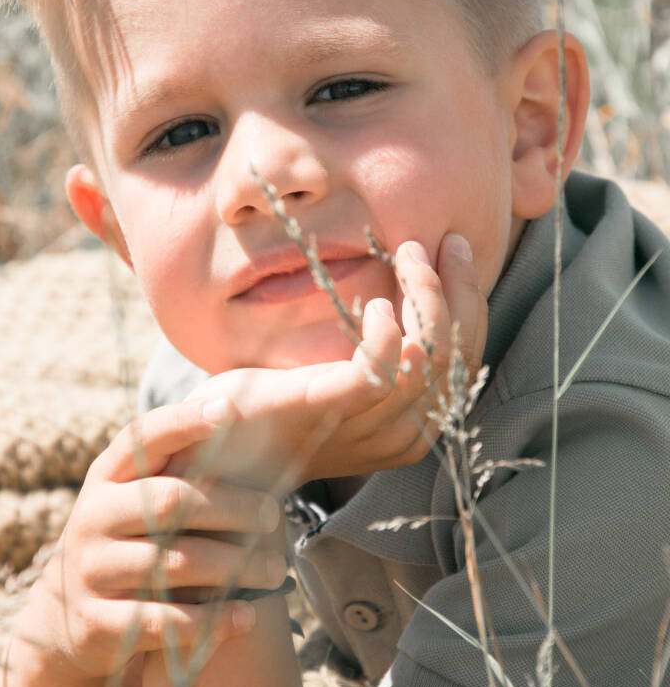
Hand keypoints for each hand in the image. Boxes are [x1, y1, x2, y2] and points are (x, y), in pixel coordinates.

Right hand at [11, 398, 282, 686]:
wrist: (64, 619)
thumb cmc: (126, 543)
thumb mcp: (135, 501)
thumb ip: (176, 473)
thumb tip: (243, 426)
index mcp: (107, 478)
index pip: (143, 438)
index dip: (183, 421)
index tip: (228, 410)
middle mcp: (93, 516)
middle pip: (170, 501)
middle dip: (232, 507)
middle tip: (275, 517)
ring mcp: (91, 570)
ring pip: (172, 563)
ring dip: (232, 567)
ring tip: (273, 570)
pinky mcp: (97, 622)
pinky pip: (163, 620)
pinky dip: (210, 620)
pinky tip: (245, 616)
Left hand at [177, 232, 486, 489]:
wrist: (216, 444)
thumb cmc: (278, 403)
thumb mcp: (342, 378)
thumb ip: (383, 352)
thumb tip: (411, 288)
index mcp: (413, 427)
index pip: (465, 362)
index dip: (469, 302)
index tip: (456, 251)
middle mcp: (403, 436)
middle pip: (457, 358)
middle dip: (460, 291)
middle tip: (446, 242)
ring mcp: (368, 429)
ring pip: (428, 358)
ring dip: (426, 297)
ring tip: (411, 254)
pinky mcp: (331, 410)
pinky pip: (381, 371)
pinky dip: (386, 332)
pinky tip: (376, 304)